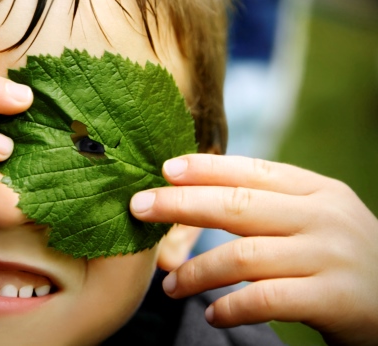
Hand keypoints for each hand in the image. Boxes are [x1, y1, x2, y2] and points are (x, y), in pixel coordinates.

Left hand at [131, 154, 377, 344]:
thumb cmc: (340, 256)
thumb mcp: (316, 216)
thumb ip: (271, 203)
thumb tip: (199, 191)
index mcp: (316, 190)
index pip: (252, 171)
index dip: (205, 168)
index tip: (165, 169)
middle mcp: (322, 216)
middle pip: (239, 205)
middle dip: (182, 205)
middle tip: (140, 207)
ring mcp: (329, 256)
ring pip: (244, 256)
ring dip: (197, 271)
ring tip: (169, 285)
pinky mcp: (334, 299)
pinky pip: (267, 299)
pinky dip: (232, 307)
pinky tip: (211, 314)